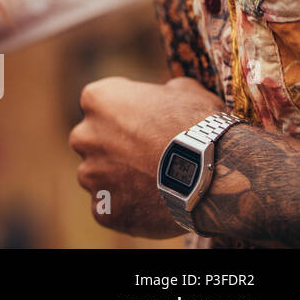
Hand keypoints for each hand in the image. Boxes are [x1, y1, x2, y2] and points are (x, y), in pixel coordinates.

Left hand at [69, 76, 226, 237]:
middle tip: (149, 156)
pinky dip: (127, 207)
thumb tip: (164, 96)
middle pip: (94, 140)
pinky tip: (154, 205)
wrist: (216, 177)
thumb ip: (161, 92)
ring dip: (119, 178)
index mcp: (97, 99)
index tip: (147, 124)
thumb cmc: (200, 127)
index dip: (125, 114)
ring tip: (155, 183)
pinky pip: (110, 207)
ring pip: (99, 176)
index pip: (101, 103)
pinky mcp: (103, 209)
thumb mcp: (185, 91)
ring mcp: (91, 175)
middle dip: (115, 147)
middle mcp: (84, 136)